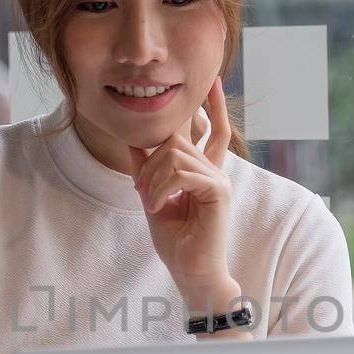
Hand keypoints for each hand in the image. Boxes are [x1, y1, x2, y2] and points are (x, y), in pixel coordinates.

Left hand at [128, 77, 239, 308]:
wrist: (191, 272)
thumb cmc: (176, 242)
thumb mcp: (153, 196)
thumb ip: (146, 167)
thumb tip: (134, 139)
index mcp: (204, 172)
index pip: (213, 130)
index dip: (214, 105)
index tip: (215, 81)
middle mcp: (215, 171)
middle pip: (177, 140)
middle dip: (149, 162)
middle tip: (141, 190)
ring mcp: (218, 180)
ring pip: (175, 155)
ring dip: (152, 178)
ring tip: (149, 202)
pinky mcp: (218, 192)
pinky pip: (182, 173)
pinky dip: (162, 188)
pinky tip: (157, 206)